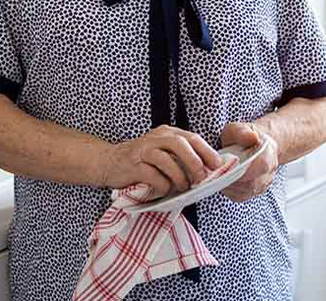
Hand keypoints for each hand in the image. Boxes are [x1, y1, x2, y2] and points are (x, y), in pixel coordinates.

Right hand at [100, 125, 222, 198]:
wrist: (108, 162)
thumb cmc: (141, 161)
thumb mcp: (162, 153)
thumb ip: (180, 158)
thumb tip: (206, 172)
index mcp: (167, 133)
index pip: (192, 138)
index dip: (207, 152)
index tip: (218, 166)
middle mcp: (155, 138)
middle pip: (180, 144)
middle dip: (194, 162)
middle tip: (201, 178)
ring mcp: (143, 150)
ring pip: (166, 160)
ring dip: (178, 177)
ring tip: (182, 188)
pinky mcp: (133, 165)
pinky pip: (152, 175)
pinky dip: (162, 185)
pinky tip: (164, 191)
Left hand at [220, 122, 279, 201]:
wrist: (252, 145)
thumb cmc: (243, 137)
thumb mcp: (238, 128)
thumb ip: (243, 132)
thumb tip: (251, 137)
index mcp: (268, 153)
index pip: (261, 165)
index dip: (241, 169)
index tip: (224, 167)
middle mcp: (269, 171)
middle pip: (250, 182)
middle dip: (230, 179)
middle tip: (216, 172)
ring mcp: (263, 184)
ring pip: (244, 191)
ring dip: (228, 185)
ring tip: (218, 175)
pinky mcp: (254, 192)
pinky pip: (240, 196)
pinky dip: (228, 190)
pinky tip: (223, 180)